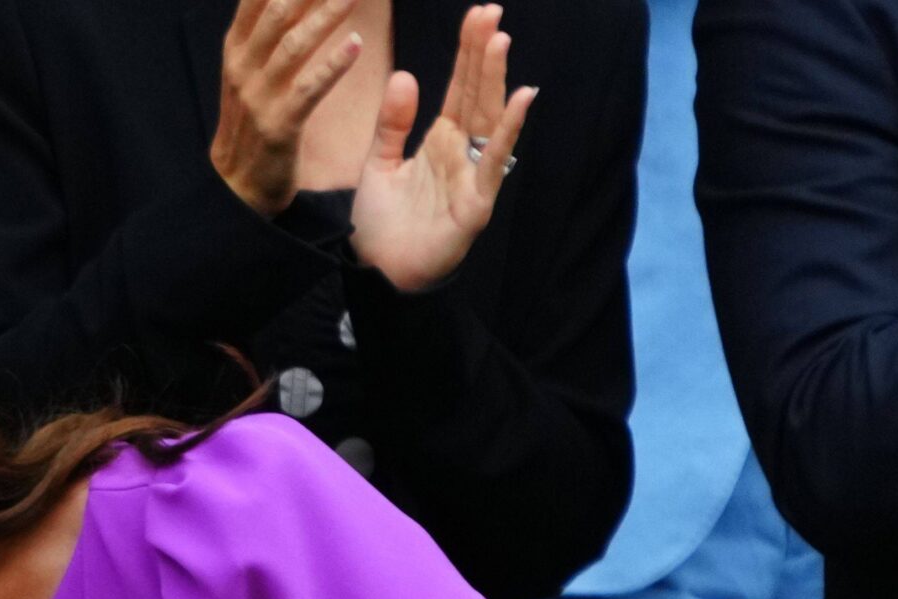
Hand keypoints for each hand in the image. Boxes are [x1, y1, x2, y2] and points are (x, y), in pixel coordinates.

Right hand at [209, 0, 366, 217]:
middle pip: (278, 11)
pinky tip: (355, 46)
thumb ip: (265, 32)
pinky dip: (331, 67)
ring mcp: (258, 97)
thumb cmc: (251, 120)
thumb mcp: (247, 70)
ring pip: (294, 46)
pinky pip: (307, 90)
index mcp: (236, 48)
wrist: (236, 184)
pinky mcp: (278, 125)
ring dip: (327, 15)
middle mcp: (243, 67)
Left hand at [348, 5, 532, 294]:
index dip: (468, 52)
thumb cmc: (381, 225)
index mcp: (440, 140)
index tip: (478, 15)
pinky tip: (520, 99)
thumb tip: (405, 75)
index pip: (458, 87)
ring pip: (488, 121)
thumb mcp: (377, 163)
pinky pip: (495, 164)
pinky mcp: (476, 204)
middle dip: (483, 55)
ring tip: (500, 41)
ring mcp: (472, 176)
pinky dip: (507, 132)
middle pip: (476, 95)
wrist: (376, 274)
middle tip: (491, 13)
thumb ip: (391, 123)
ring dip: (494, 81)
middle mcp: (462, 153)